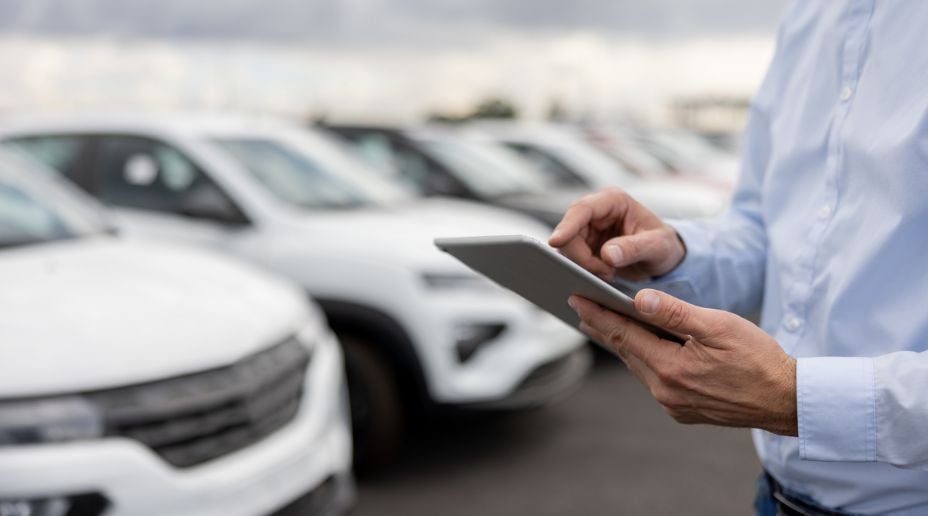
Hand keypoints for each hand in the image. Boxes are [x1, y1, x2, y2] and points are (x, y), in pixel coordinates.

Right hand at [549, 187, 685, 281]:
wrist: (662, 257)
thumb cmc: (663, 246)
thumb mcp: (657, 246)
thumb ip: (634, 248)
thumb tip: (607, 254)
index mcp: (614, 201)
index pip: (582, 209)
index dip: (567, 225)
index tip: (555, 242)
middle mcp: (596, 212)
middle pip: (570, 231)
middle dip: (581, 256)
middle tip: (605, 273)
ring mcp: (587, 228)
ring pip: (567, 247)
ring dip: (583, 265)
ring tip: (609, 274)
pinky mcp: (584, 245)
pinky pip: (572, 258)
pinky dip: (584, 270)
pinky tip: (602, 275)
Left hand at [569, 289, 796, 435]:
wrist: (786, 400)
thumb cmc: (758, 359)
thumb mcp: (718, 326)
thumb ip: (675, 313)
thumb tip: (638, 300)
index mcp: (671, 369)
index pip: (623, 335)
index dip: (597, 315)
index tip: (575, 298)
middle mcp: (666, 392)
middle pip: (626, 352)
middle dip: (603, 327)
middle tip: (580, 305)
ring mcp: (674, 405)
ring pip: (639, 366)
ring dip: (622, 344)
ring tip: (602, 322)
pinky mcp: (684, 411)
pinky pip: (655, 380)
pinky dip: (644, 359)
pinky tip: (641, 347)